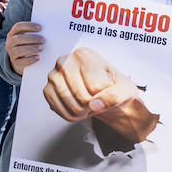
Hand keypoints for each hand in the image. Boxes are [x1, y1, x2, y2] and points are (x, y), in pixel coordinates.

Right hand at [5, 21, 43, 72]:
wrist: (21, 61)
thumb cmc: (27, 45)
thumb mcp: (27, 38)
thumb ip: (33, 33)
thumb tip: (48, 29)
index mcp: (12, 34)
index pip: (18, 27)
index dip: (29, 26)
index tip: (40, 28)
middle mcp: (9, 43)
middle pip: (18, 39)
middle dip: (32, 39)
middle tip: (43, 40)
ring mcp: (11, 54)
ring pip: (18, 50)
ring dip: (32, 48)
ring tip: (42, 48)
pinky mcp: (16, 63)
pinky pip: (21, 61)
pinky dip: (30, 59)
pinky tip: (38, 57)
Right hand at [43, 46, 159, 144]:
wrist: (102, 93)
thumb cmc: (113, 87)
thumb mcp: (125, 90)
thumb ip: (115, 96)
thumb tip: (95, 105)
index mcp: (83, 54)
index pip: (96, 86)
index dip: (106, 94)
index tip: (107, 89)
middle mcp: (64, 61)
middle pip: (82, 96)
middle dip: (94, 105)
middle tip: (98, 100)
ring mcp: (53, 76)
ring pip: (71, 105)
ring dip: (84, 113)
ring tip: (89, 105)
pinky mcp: (47, 90)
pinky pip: (60, 110)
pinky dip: (72, 116)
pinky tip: (78, 108)